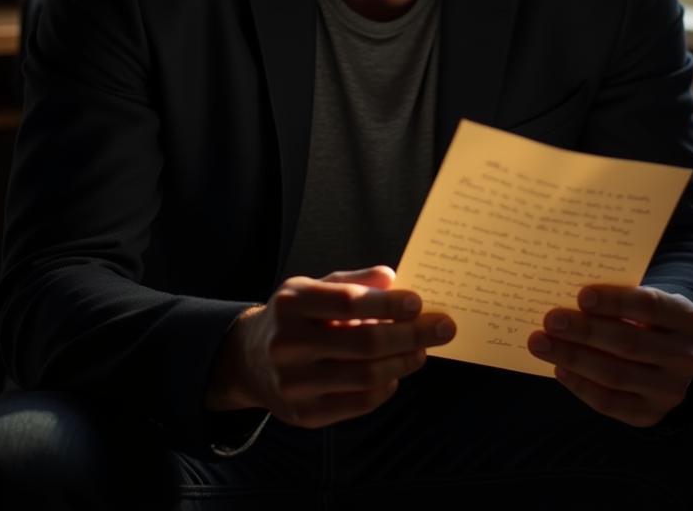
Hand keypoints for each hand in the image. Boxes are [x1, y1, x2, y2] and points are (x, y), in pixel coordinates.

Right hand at [207, 266, 455, 427]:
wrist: (249, 359)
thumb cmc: (294, 316)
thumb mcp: (312, 287)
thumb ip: (352, 282)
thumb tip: (392, 278)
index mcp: (291, 304)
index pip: (347, 302)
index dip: (387, 303)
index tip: (419, 302)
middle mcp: (288, 345)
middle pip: (364, 343)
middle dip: (411, 335)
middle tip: (443, 328)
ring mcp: (294, 384)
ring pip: (366, 377)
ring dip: (403, 362)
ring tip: (421, 350)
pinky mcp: (303, 414)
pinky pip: (358, 404)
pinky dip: (385, 388)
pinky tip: (395, 373)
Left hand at [527, 285, 692, 427]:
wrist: (669, 355)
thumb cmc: (644, 317)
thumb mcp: (641, 301)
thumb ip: (614, 299)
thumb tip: (564, 296)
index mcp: (687, 318)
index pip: (651, 306)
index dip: (615, 302)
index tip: (581, 296)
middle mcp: (685, 357)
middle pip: (629, 343)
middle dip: (585, 331)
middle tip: (550, 320)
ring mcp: (671, 390)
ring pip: (616, 375)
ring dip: (573, 357)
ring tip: (540, 343)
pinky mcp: (651, 414)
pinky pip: (610, 403)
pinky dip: (580, 385)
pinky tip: (559, 368)